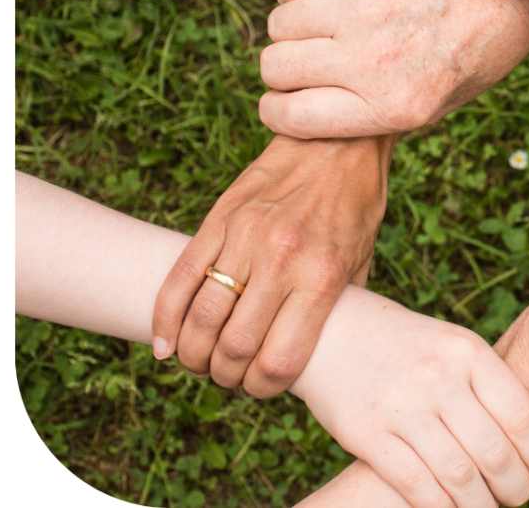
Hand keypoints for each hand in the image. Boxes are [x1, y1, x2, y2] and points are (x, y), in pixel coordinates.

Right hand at [152, 135, 391, 397]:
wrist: (337, 140)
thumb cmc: (356, 206)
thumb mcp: (362, 261)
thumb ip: (338, 307)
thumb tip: (319, 353)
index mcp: (321, 278)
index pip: (279, 360)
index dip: (264, 388)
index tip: (262, 388)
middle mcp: (281, 260)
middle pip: (234, 346)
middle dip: (226, 376)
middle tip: (229, 377)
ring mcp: (245, 237)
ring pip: (201, 316)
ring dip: (194, 353)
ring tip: (200, 362)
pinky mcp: (220, 218)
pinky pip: (180, 276)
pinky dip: (165, 317)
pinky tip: (165, 343)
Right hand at [258, 0, 528, 138]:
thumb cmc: (474, 53)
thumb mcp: (437, 106)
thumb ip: (375, 115)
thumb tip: (310, 116)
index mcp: (393, 107)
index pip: (291, 117)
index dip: (277, 111)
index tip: (283, 103)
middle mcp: (373, 60)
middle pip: (276, 67)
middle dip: (283, 71)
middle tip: (307, 64)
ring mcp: (365, 7)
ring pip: (280, 24)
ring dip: (292, 30)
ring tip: (321, 29)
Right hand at [291, 285, 528, 507]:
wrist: (328, 329)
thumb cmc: (403, 344)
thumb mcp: (450, 345)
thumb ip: (485, 384)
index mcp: (467, 351)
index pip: (521, 414)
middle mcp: (438, 377)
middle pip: (495, 452)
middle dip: (516, 487)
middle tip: (520, 497)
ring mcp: (401, 406)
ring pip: (460, 476)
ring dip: (482, 505)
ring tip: (488, 507)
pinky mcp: (366, 433)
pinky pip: (416, 484)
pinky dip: (440, 507)